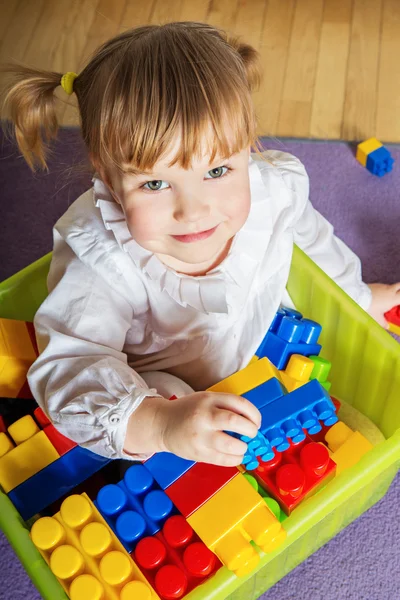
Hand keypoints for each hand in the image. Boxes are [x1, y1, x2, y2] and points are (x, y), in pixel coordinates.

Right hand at [124, 391, 260, 465]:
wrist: (163, 424)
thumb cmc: (189, 411)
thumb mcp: (206, 399)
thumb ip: (226, 406)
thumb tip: (252, 423)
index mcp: (209, 399)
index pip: (239, 403)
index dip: (254, 414)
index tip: (256, 422)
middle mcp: (204, 416)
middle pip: (235, 421)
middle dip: (250, 430)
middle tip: (251, 434)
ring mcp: (200, 436)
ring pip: (231, 445)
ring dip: (243, 448)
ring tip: (242, 446)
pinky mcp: (198, 453)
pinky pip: (223, 460)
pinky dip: (235, 459)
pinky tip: (235, 455)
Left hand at [367, 283, 399, 327]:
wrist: (357, 296)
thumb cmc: (369, 308)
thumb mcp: (377, 318)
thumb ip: (383, 323)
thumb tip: (387, 327)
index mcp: (393, 299)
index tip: (399, 305)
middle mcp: (390, 290)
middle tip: (397, 297)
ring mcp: (382, 286)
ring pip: (390, 286)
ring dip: (391, 290)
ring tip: (385, 298)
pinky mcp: (375, 284)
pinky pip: (382, 286)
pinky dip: (382, 290)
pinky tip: (377, 296)